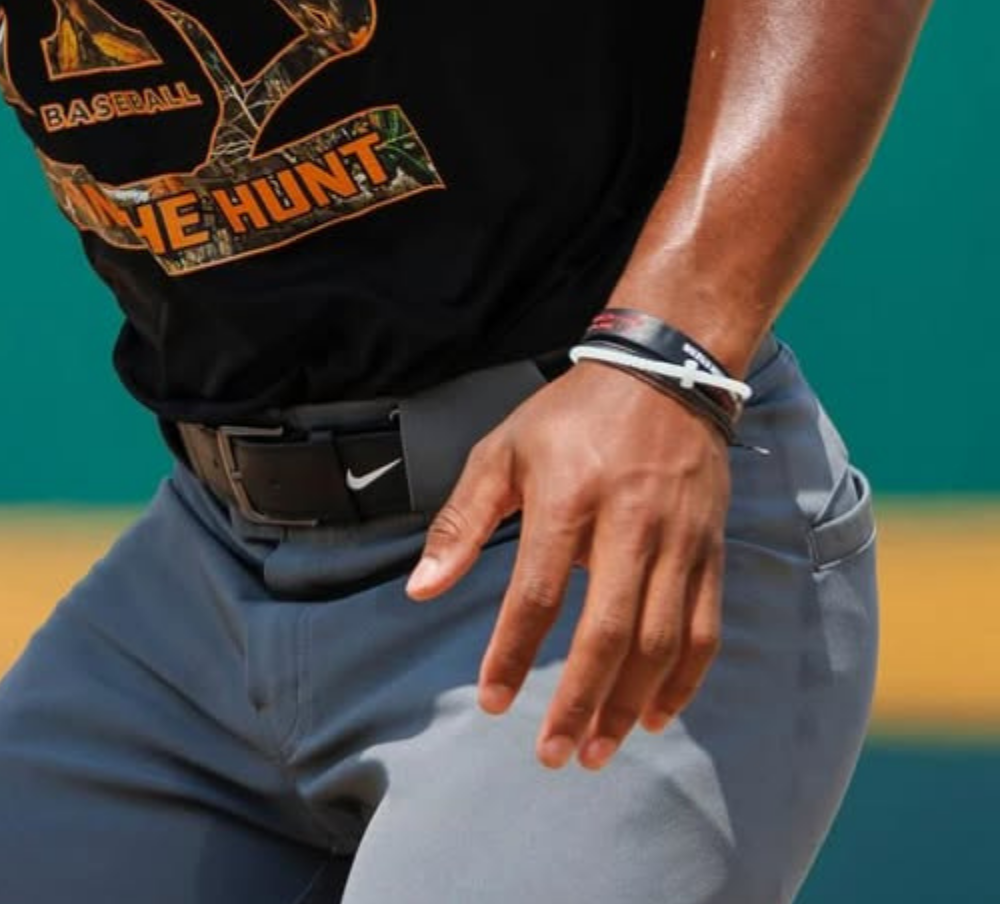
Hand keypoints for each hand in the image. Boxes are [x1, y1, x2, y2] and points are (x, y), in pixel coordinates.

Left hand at [405, 363, 730, 769]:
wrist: (662, 377)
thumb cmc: (568, 419)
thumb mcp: (500, 452)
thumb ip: (460, 523)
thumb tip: (420, 590)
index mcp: (567, 496)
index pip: (537, 592)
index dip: (512, 652)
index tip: (492, 702)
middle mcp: (629, 523)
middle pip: (607, 632)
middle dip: (580, 703)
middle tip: (553, 754)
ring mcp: (678, 542)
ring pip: (660, 644)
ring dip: (628, 706)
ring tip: (598, 750)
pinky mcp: (711, 554)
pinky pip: (704, 633)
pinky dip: (682, 683)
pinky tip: (654, 715)